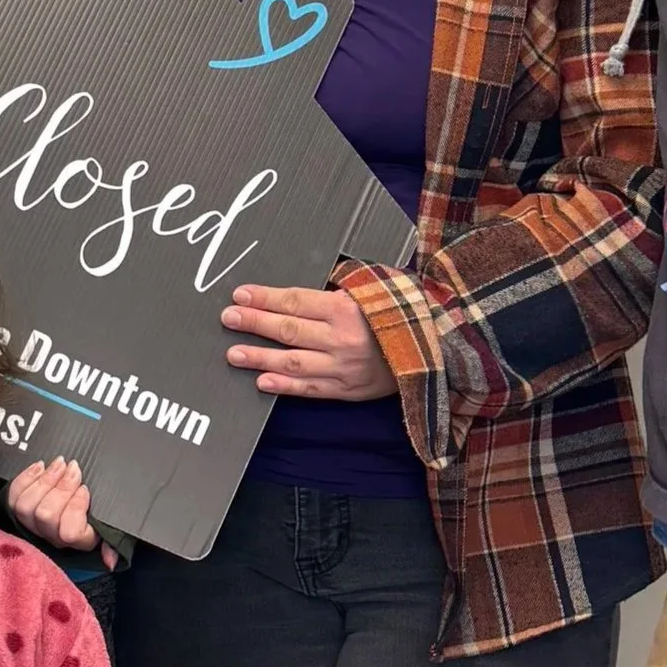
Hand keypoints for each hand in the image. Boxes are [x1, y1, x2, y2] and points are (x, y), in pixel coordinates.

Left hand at [8, 458, 116, 569]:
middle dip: (60, 487)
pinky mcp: (20, 510)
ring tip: (59, 465)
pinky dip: (26, 478)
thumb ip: (114, 542)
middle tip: (73, 468)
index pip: (69, 532)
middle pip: (46, 515)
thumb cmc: (100, 515)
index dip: (76, 507)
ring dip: (44, 480)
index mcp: (79, 542)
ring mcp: (35, 525)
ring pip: (27, 506)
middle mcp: (54, 538)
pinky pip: (14, 496)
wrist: (81, 505)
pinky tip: (41, 466)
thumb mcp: (114, 529)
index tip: (85, 489)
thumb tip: (110, 562)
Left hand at [223, 282, 395, 400]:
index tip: (241, 294)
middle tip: (228, 318)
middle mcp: (343, 339)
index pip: (296, 301)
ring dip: (260, 357)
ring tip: (234, 354)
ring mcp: (344, 367)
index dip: (265, 298)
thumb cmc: (404, 310)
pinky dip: (285, 386)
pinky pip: (311, 389)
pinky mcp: (349, 389)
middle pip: (289, 330)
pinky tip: (261, 381)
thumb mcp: (377, 286)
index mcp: (349, 308)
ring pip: (294, 363)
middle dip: (255, 323)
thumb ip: (342, 282)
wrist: (438, 348)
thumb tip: (311, 277)